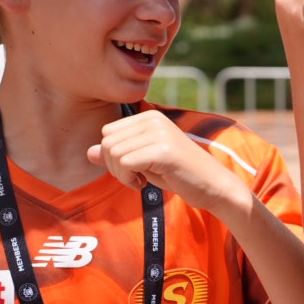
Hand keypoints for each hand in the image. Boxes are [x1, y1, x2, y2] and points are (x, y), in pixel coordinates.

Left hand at [88, 109, 248, 221]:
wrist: (214, 186)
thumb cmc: (179, 174)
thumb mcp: (144, 162)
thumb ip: (118, 154)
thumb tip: (89, 152)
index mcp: (149, 117)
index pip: (108, 132)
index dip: (113, 155)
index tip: (134, 168)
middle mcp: (154, 120)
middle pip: (107, 141)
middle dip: (114, 165)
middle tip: (135, 177)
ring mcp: (159, 134)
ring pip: (113, 153)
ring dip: (121, 174)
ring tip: (141, 180)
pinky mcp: (163, 151)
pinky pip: (124, 163)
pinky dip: (128, 179)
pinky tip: (144, 184)